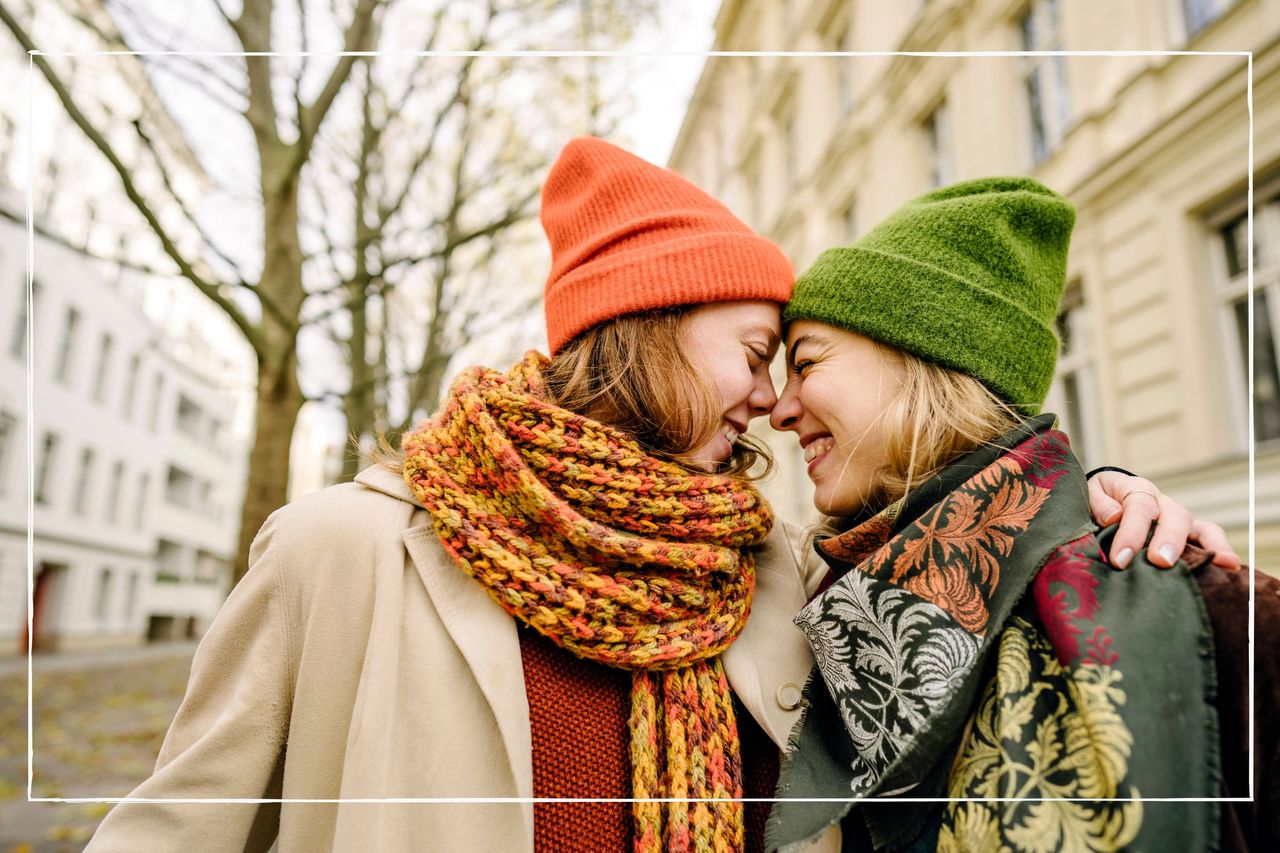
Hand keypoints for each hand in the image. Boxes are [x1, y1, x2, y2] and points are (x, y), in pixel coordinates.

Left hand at [1086, 471, 1241, 570]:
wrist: (1104, 499)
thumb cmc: (1096, 501)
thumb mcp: (1088, 494)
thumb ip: (1097, 503)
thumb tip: (1114, 517)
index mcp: (1134, 489)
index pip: (1138, 507)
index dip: (1131, 532)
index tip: (1120, 560)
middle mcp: (1161, 503)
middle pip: (1174, 516)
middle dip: (1168, 539)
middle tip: (1160, 562)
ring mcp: (1177, 519)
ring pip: (1199, 526)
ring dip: (1208, 545)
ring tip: (1218, 565)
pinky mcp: (1187, 534)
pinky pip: (1209, 538)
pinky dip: (1220, 551)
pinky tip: (1231, 568)